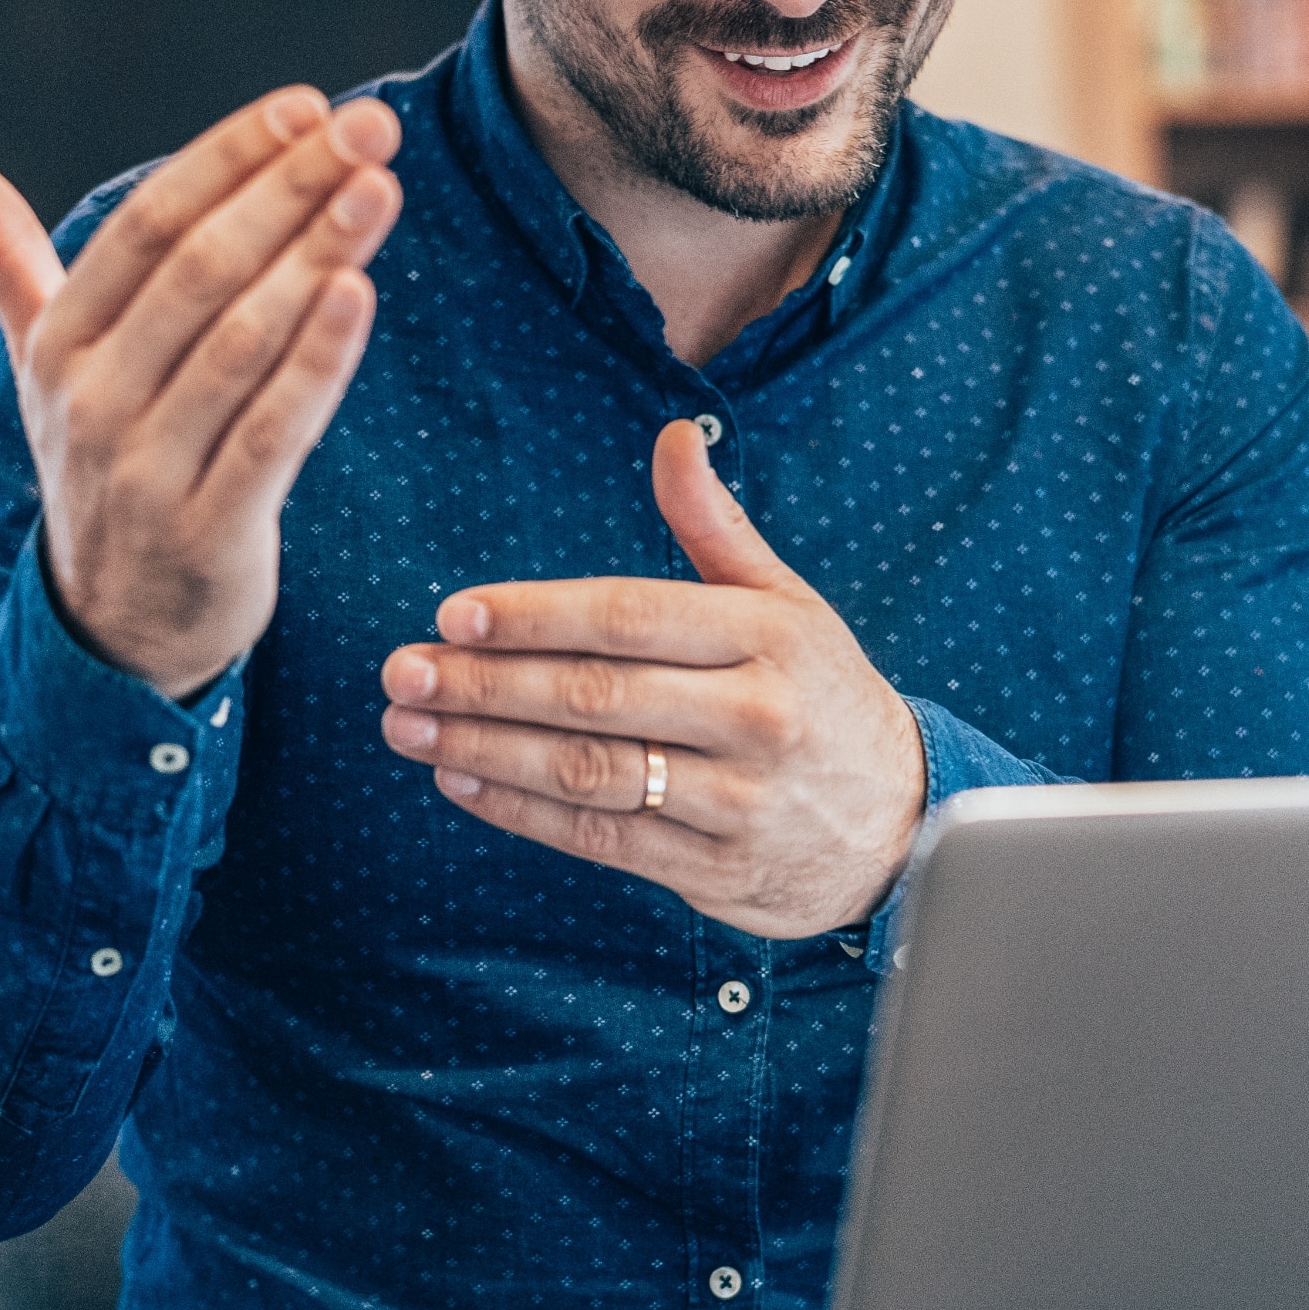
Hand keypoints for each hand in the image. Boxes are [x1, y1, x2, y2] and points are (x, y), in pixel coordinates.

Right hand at [0, 87, 403, 699]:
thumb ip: (4, 255)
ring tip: (380, 189)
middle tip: (372, 128)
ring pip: (240, 344)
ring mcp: (145, 471)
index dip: (225, 160)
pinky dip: (316, 364)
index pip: (147, 226)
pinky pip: (270, 434)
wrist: (112, 629)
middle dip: (290, 190)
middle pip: (199, 271)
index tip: (304, 105)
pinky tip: (360, 294)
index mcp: (59, 344)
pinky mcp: (209, 533)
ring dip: (316, 257)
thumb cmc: (98, 461)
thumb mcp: (43, 360)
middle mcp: (91, 401)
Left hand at [376, 418, 924, 937]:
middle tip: (403, 672)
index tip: (454, 613)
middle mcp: (756, 719)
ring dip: (485, 749)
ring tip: (409, 727)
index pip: (629, 618)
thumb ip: (714, 526)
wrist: (905, 823)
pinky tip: (461, 781)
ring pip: (589, 772)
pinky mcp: (718, 874)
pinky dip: (522, 813)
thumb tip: (674, 435)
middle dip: (484, 684)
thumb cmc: (822, 693)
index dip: (534, 615)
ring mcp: (740, 804)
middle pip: (594, 698)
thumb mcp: (785, 601)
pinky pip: (604, 841)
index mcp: (766, 638)